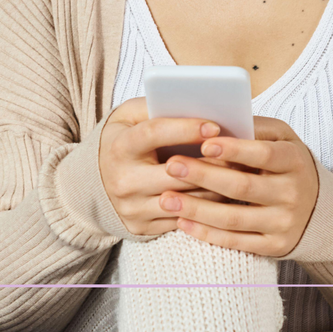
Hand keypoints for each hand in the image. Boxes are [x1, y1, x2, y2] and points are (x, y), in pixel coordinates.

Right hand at [98, 97, 234, 235]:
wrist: (92, 183)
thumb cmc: (121, 141)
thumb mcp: (126, 117)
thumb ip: (153, 107)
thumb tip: (192, 103)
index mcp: (119, 147)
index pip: (154, 134)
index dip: (186, 128)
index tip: (215, 125)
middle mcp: (123, 180)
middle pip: (177, 173)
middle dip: (212, 164)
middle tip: (240, 154)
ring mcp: (132, 208)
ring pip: (187, 201)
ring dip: (217, 189)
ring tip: (239, 175)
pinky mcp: (142, 228)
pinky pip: (184, 220)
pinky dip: (207, 209)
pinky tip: (224, 196)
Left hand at [158, 115, 320, 256]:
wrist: (318, 208)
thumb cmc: (286, 163)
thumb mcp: (281, 138)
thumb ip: (254, 128)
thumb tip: (216, 122)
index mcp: (294, 161)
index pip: (264, 154)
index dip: (234, 150)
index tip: (204, 144)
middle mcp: (292, 194)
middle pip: (242, 187)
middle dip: (203, 176)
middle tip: (170, 166)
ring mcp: (284, 223)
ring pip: (234, 218)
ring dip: (196, 209)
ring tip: (165, 198)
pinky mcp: (274, 246)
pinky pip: (236, 242)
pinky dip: (207, 233)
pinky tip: (181, 222)